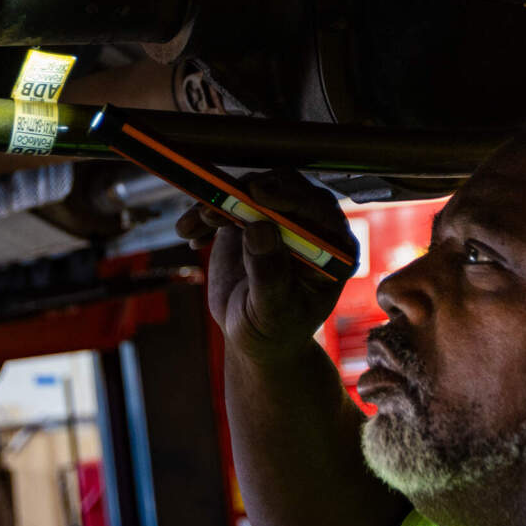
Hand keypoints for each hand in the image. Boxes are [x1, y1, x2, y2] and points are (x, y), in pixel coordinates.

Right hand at [174, 170, 350, 364]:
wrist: (254, 337)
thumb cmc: (275, 331)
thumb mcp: (272, 311)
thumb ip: (268, 273)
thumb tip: (260, 230)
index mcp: (334, 248)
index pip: (318, 210)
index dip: (288, 197)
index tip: (256, 193)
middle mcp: (312, 227)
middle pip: (285, 188)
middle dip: (247, 194)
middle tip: (215, 207)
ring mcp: (281, 220)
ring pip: (253, 190)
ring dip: (219, 201)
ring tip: (193, 225)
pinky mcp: (252, 218)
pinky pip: (228, 202)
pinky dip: (206, 213)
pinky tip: (191, 234)